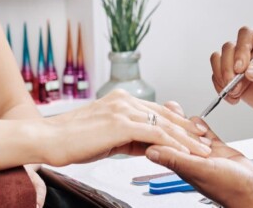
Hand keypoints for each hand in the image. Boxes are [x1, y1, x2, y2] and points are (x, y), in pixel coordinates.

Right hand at [37, 90, 210, 165]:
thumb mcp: (106, 138)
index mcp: (119, 101)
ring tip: (201, 150)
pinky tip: (184, 153)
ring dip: (186, 139)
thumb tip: (147, 146)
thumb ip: (128, 138)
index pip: (156, 111)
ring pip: (164, 125)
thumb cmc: (70, 141)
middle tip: (205, 141)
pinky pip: (155, 134)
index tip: (193, 133)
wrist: (47, 139)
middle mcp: (124, 101)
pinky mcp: (121, 124)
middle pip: (165, 116)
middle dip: (188, 130)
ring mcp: (123, 110)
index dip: (177, 123)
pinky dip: (172, 144)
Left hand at [146, 118, 252, 207]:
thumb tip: (149, 151)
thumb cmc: (228, 188)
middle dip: (167, 121)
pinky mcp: (218, 149)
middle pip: (174, 136)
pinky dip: (201, 126)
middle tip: (158, 108)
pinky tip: (198, 119)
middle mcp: (190, 158)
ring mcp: (204, 153)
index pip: (161, 145)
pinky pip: (206, 134)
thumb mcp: (198, 170)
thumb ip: (175, 159)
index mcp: (181, 164)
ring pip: (189, 132)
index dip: (152, 132)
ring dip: (183, 121)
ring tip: (174, 107)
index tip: (143, 119)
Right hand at [210, 27, 252, 123]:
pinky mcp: (236, 81)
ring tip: (235, 92)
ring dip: (222, 77)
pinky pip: (218, 78)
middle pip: (229, 48)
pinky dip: (221, 89)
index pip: (247, 35)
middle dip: (227, 67)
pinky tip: (233, 99)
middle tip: (235, 85)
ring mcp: (242, 67)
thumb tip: (252, 70)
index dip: (241, 49)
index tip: (242, 68)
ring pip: (220, 60)